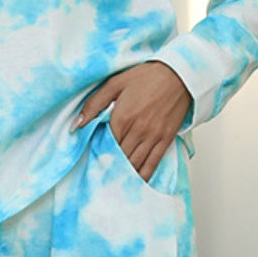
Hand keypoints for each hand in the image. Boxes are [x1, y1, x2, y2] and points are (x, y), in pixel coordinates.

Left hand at [71, 62, 192, 182]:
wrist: (179, 74)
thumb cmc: (148, 76)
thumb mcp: (115, 83)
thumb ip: (94, 104)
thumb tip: (78, 124)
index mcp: (122, 118)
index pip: (105, 145)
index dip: (97, 155)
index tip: (90, 161)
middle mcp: (138, 131)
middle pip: (119, 158)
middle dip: (109, 167)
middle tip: (99, 175)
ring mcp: (153, 137)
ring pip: (134, 164)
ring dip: (123, 174)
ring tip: (113, 182)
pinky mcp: (165, 140)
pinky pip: (152, 164)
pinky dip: (143, 175)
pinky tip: (135, 182)